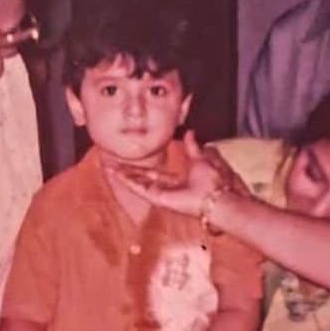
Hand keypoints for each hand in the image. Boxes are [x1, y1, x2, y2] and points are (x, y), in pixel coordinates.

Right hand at [110, 131, 247, 217]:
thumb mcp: (201, 159)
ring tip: (109, 168)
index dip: (141, 166)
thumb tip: (190, 131)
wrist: (220, 198)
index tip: (128, 158)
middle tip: (112, 163)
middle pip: (143, 179)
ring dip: (124, 176)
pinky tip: (117, 174)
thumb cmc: (215, 182)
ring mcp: (163, 195)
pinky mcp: (160, 199)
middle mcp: (168, 189)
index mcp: (177, 180)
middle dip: (128, 172)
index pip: (154, 173)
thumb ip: (192, 147)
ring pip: (139, 184)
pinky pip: (142, 189)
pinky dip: (128, 181)